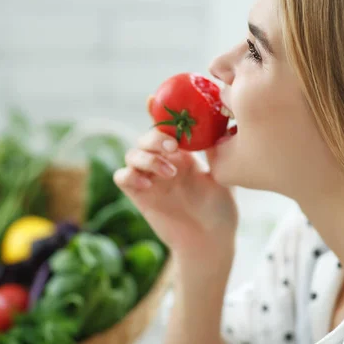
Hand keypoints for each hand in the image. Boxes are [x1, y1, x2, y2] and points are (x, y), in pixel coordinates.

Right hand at [114, 97, 238, 267]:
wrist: (210, 242)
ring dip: (147, 158)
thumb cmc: (221, 212)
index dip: (156, 113)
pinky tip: (148, 185)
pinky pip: (122, 178)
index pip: (164, 128)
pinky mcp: (140, 197)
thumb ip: (214, 153)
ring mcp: (150, 180)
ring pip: (131, 155)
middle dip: (155, 138)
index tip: (153, 102)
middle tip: (173, 148)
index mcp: (183, 155)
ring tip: (170, 173)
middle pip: (145, 139)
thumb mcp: (222, 177)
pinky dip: (129, 175)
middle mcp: (164, 164)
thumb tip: (215, 126)